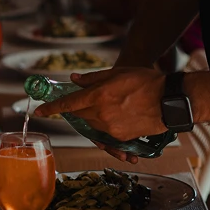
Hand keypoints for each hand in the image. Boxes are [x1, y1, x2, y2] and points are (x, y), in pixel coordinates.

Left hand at [35, 67, 164, 140]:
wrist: (169, 101)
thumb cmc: (146, 82)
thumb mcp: (118, 73)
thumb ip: (93, 79)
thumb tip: (75, 79)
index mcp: (98, 96)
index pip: (68, 104)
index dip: (51, 108)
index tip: (40, 110)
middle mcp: (101, 114)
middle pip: (79, 114)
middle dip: (78, 108)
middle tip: (87, 99)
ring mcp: (110, 128)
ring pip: (91, 123)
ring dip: (93, 115)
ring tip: (111, 103)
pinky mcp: (120, 137)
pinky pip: (105, 132)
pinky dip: (106, 123)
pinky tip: (119, 113)